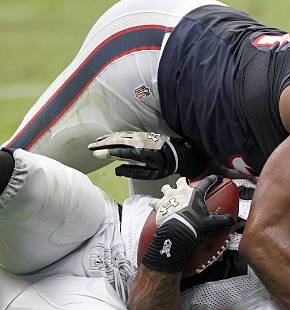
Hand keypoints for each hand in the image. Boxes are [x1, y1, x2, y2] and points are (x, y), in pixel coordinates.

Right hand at [88, 131, 205, 178]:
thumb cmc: (165, 166)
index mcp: (141, 153)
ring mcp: (141, 136)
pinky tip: (111, 138)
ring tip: (97, 142)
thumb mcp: (150, 174)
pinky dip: (116, 136)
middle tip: (90, 147)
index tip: (96, 154)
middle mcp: (140, 142)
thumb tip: (116, 170)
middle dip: (103, 144)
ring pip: (121, 136)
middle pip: (117, 141)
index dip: (107, 152)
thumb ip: (132, 172)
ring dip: (108, 138)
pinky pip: (126, 134)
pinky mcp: (143, 134)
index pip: (120, 151)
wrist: (179, 153)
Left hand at [142, 176, 234, 272]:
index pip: (206, 183)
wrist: (176, 231)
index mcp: (194, 194)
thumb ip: (222, 220)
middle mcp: (180, 192)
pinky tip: (154, 206)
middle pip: (181, 181)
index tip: (216, 178)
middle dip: (183, 182)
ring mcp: (168, 197)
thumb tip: (231, 220)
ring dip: (167, 190)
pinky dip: (155, 204)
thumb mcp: (210, 222)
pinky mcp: (159, 206)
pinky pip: (154, 202)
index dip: (213, 179)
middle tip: (185, 185)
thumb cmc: (193, 224)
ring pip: (166, 188)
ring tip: (168, 194)